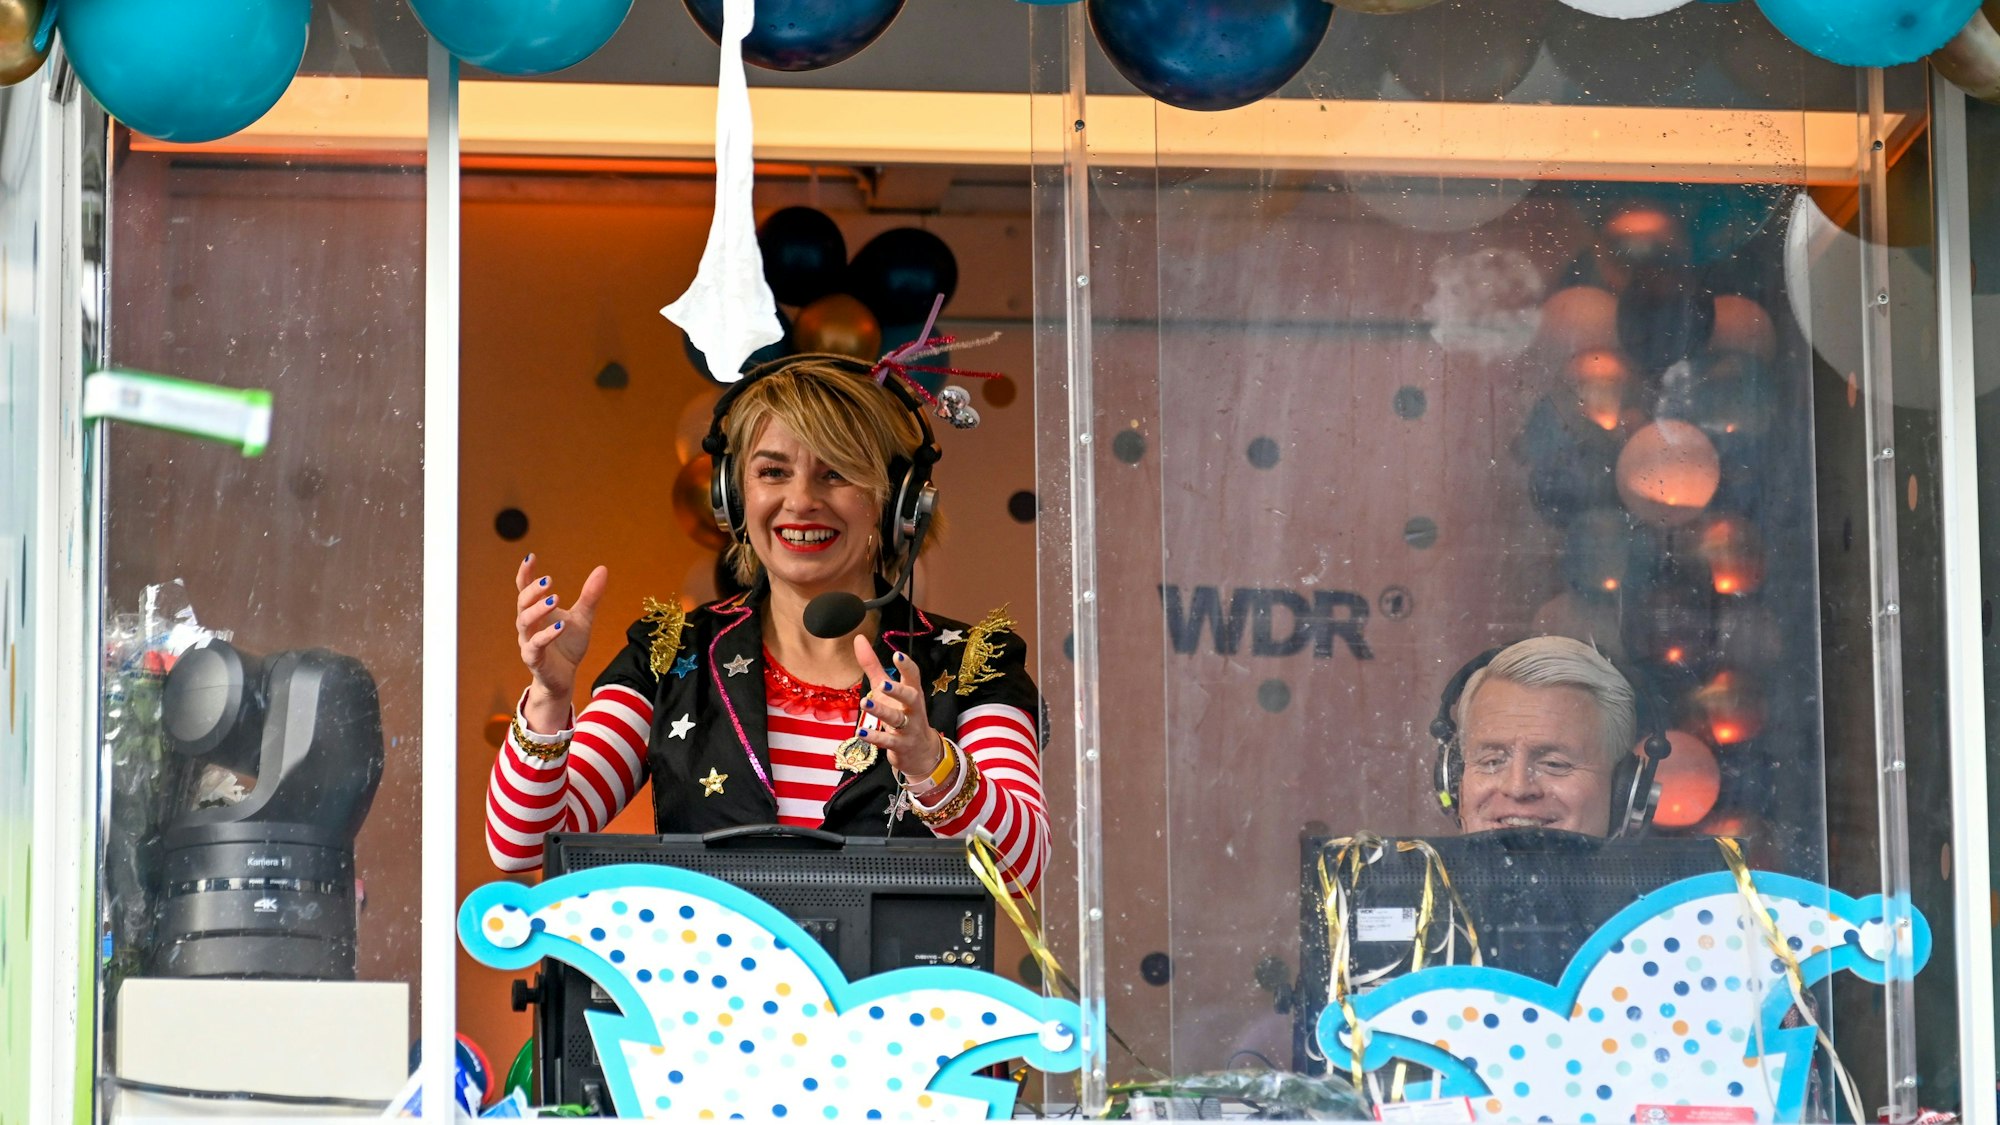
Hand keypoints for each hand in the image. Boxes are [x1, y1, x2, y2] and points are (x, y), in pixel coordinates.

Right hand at [515, 554, 608, 727]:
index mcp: (537, 612)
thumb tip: (602, 568)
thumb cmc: (568, 646)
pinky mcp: (534, 659)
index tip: (531, 557)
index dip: (525, 573)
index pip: (525, 589)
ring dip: (538, 609)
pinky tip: (561, 625)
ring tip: (555, 598)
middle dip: (533, 590)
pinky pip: (535, 645)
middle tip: (549, 580)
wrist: (565, 678)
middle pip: (522, 603)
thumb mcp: (583, 617)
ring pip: (524, 622)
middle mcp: (528, 625)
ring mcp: (528, 641)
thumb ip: (590, 596)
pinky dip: (547, 635)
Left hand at [853, 637, 944, 782]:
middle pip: (910, 697)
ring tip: (866, 703)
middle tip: (883, 684)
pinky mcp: (900, 746)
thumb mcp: (887, 689)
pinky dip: (875, 737)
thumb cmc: (901, 713)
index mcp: (912, 692)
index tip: (898, 655)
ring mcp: (908, 728)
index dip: (907, 666)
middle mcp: (913, 709)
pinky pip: (888, 742)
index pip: (913, 677)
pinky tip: (860, 732)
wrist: (919, 751)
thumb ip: (873, 665)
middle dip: (898, 690)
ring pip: (897, 719)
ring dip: (882, 712)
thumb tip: (858, 638)